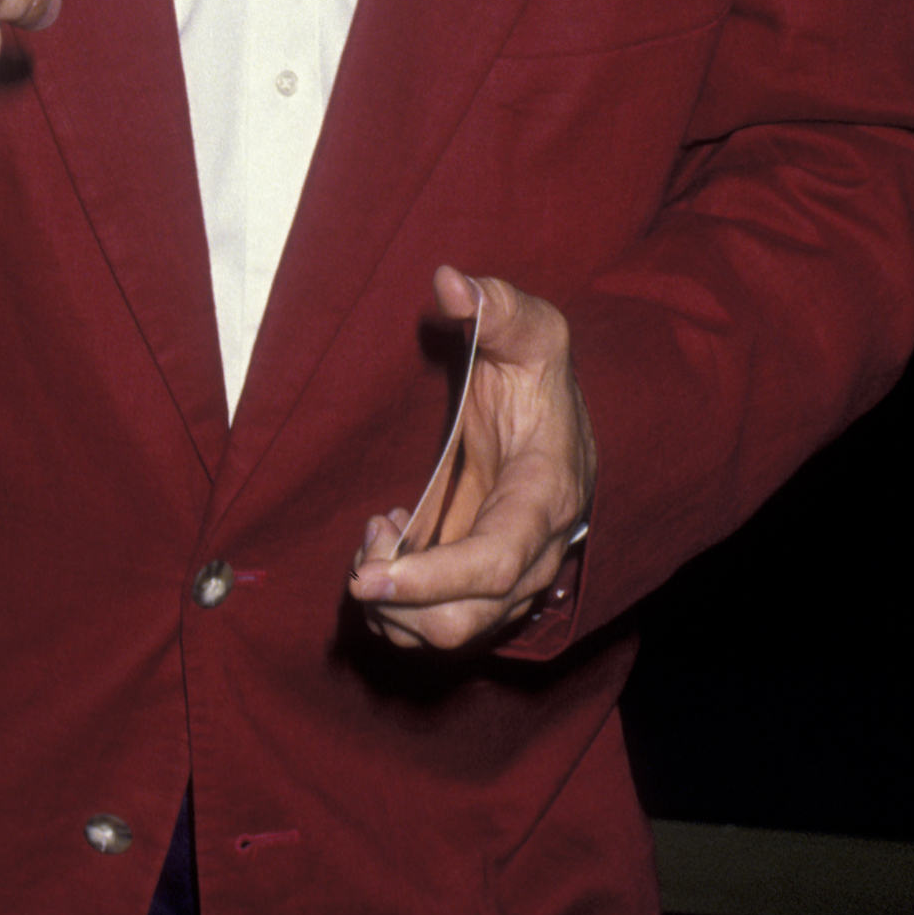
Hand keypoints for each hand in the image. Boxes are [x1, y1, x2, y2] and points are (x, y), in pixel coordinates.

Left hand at [348, 270, 594, 652]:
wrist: (555, 422)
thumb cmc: (538, 378)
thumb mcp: (533, 332)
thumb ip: (499, 307)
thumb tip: (450, 281)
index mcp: (545, 499)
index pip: (495, 564)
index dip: (432, 580)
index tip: (368, 576)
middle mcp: (534, 555)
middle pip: (466, 619)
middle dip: (399, 605)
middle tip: (359, 559)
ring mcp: (509, 581)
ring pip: (448, 633)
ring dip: (394, 605)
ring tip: (377, 537)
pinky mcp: (480, 589)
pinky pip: (436, 624)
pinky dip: (398, 603)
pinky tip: (390, 541)